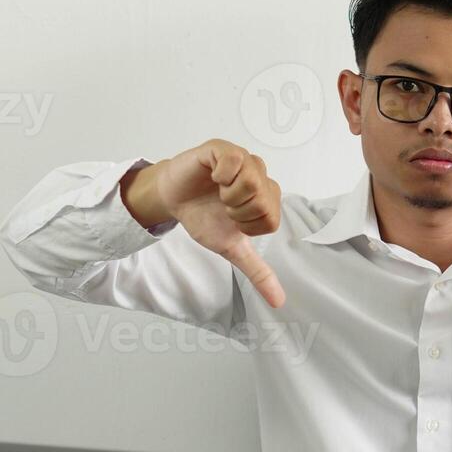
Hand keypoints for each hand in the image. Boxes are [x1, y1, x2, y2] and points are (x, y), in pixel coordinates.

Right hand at [131, 139, 285, 307]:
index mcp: (267, 199)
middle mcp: (260, 177)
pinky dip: (222, 175)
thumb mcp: (232, 249)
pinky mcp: (223, 149)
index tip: (232, 220)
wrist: (172, 199)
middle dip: (238, 213)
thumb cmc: (203, 217)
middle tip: (223, 207)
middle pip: (264, 202)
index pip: (271, 220)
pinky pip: (235, 160)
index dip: (247, 226)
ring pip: (252, 182)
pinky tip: (214, 177)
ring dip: (229, 196)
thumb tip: (279, 302)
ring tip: (218, 192)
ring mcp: (243, 160)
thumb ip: (257, 271)